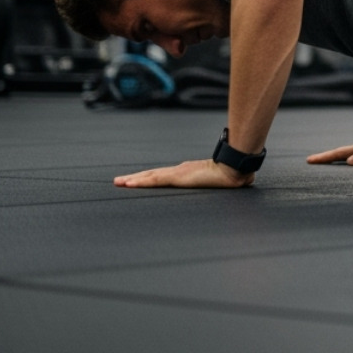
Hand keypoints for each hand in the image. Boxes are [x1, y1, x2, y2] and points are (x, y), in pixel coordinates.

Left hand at [115, 159, 253, 188]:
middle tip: (118, 181)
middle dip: (134, 178)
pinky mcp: (177, 177)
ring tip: (118, 183)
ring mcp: (177, 173)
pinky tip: (129, 184)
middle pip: (152, 175)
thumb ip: (219, 181)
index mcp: (187, 172)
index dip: (147, 178)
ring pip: (149, 177)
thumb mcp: (220, 181)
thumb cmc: (231, 175)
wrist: (235, 168)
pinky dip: (140, 182)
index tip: (135, 181)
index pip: (162, 175)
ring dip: (132, 180)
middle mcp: (179, 170)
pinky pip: (154, 181)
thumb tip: (234, 183)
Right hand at [306, 134, 352, 165]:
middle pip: (339, 154)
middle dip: (325, 159)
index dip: (324, 158)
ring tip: (324, 167)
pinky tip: (347, 170)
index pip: (339, 154)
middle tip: (310, 163)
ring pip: (347, 158)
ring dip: (335, 162)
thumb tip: (349, 162)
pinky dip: (346, 165)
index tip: (309, 161)